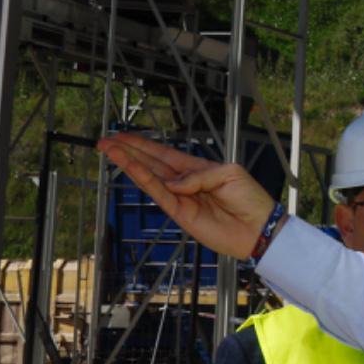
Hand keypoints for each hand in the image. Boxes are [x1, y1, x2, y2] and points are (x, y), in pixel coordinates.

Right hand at [97, 134, 275, 260]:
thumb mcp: (229, 173)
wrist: (259, 228)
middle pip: (150, 163)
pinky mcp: (179, 213)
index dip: (143, 145)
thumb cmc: (250, 199)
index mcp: (198, 169)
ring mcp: (180, 198)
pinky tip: (131, 169)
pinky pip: (159, 194)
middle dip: (127, 152)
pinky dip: (145, 181)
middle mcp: (184, 182)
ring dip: (129, 163)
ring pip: (149, 177)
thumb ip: (199, 174)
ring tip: (109, 150)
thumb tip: (174, 183)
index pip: (164, 154)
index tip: (122, 136)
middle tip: (104, 141)